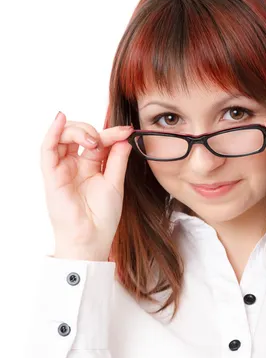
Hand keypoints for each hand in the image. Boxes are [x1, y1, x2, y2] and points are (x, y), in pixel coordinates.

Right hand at [40, 112, 133, 259]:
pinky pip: (47, 148)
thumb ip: (117, 159)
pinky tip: (60, 119)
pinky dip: (52, 132)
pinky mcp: (51, 175)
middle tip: (105, 139)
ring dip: (77, 130)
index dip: (111, 134)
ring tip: (91, 139)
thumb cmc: (102, 217)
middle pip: (78, 135)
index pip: (98, 142)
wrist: (92, 238)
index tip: (127, 130)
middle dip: (93, 130)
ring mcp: (62, 169)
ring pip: (62, 137)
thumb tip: (124, 138)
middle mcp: (74, 166)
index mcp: (91, 168)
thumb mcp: (115, 183)